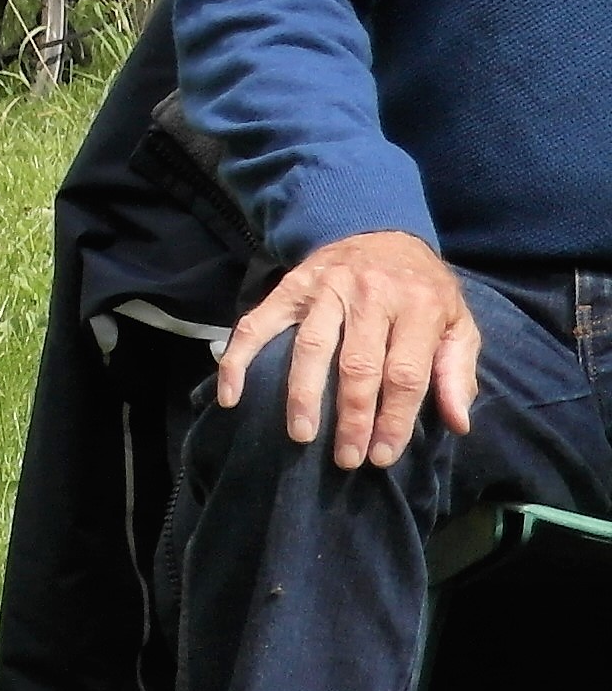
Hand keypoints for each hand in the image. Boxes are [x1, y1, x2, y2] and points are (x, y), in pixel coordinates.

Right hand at [222, 229, 485, 469]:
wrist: (382, 232)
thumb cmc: (423, 290)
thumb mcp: (458, 323)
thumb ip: (457, 371)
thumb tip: (457, 423)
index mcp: (418, 305)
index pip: (404, 372)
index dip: (394, 418)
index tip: (382, 455)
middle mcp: (369, 294)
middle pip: (358, 364)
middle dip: (351, 417)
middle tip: (346, 458)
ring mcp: (325, 289)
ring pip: (310, 347)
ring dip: (303, 395)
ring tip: (301, 435)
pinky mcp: (289, 287)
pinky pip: (257, 323)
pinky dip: (239, 358)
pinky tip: (232, 395)